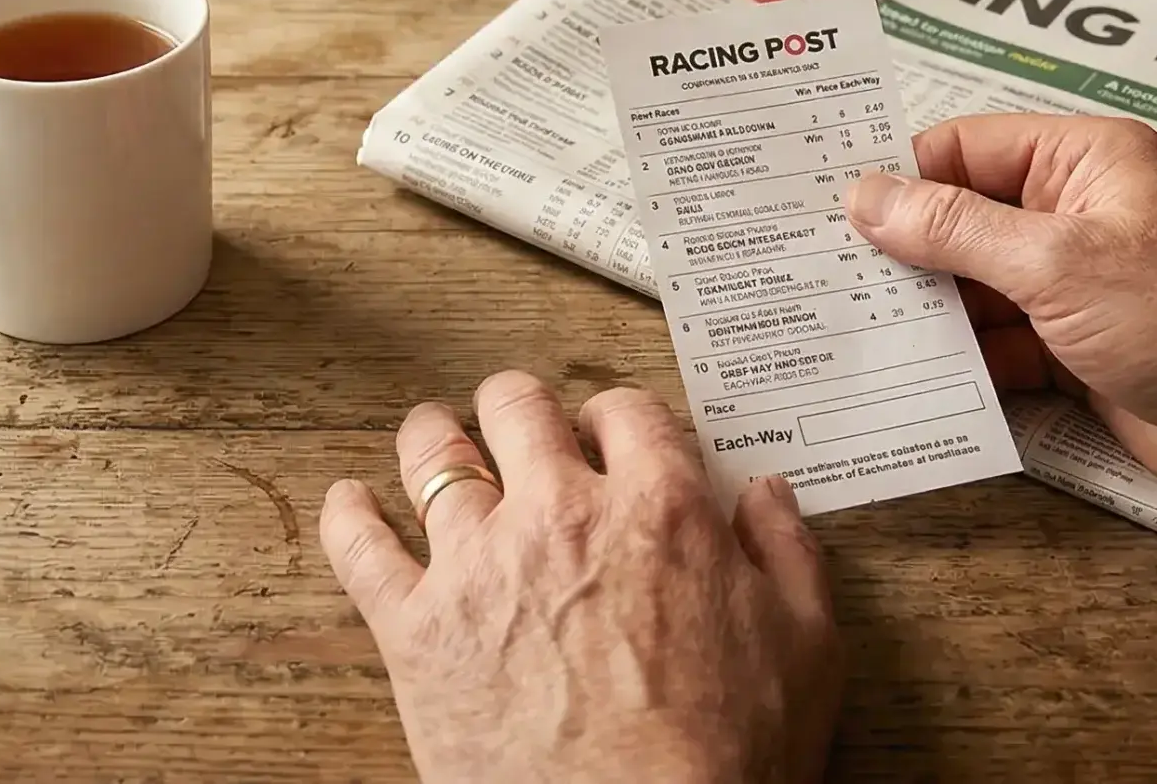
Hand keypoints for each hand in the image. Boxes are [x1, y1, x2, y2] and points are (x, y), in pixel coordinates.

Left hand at [320, 372, 844, 783]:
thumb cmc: (725, 759)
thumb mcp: (807, 649)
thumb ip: (787, 556)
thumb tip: (766, 497)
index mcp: (659, 508)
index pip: (626, 412)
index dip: (618, 419)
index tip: (611, 436)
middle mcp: (562, 513)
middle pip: (518, 407)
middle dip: (520, 409)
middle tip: (519, 427)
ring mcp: (478, 565)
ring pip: (434, 454)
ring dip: (435, 438)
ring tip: (436, 440)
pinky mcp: (415, 628)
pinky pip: (360, 546)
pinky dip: (349, 514)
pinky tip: (351, 502)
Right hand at [843, 115, 1156, 523]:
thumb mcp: (1056, 263)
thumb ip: (955, 229)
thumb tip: (865, 197)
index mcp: (1080, 162)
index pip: (963, 150)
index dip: (895, 178)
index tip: (820, 209)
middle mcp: (1072, 212)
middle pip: (959, 219)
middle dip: (897, 249)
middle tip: (812, 272)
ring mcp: (1071, 285)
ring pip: (971, 288)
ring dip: (920, 311)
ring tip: (838, 327)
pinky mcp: (1071, 350)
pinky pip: (994, 345)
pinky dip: (955, 361)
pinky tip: (896, 376)